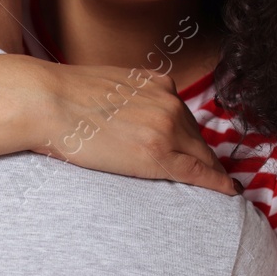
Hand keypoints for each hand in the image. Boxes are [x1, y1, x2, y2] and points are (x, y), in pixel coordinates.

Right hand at [0, 55, 234, 194]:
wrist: (48, 101)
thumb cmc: (63, 96)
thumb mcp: (108, 85)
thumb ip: (129, 98)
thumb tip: (128, 118)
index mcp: (158, 84)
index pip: (184, 116)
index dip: (191, 137)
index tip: (199, 150)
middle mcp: (169, 102)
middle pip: (196, 136)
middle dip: (203, 154)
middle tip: (212, 174)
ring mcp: (166, 128)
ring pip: (199, 154)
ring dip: (208, 169)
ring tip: (218, 186)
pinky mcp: (158, 154)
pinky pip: (196, 171)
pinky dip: (216, 182)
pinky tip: (228, 191)